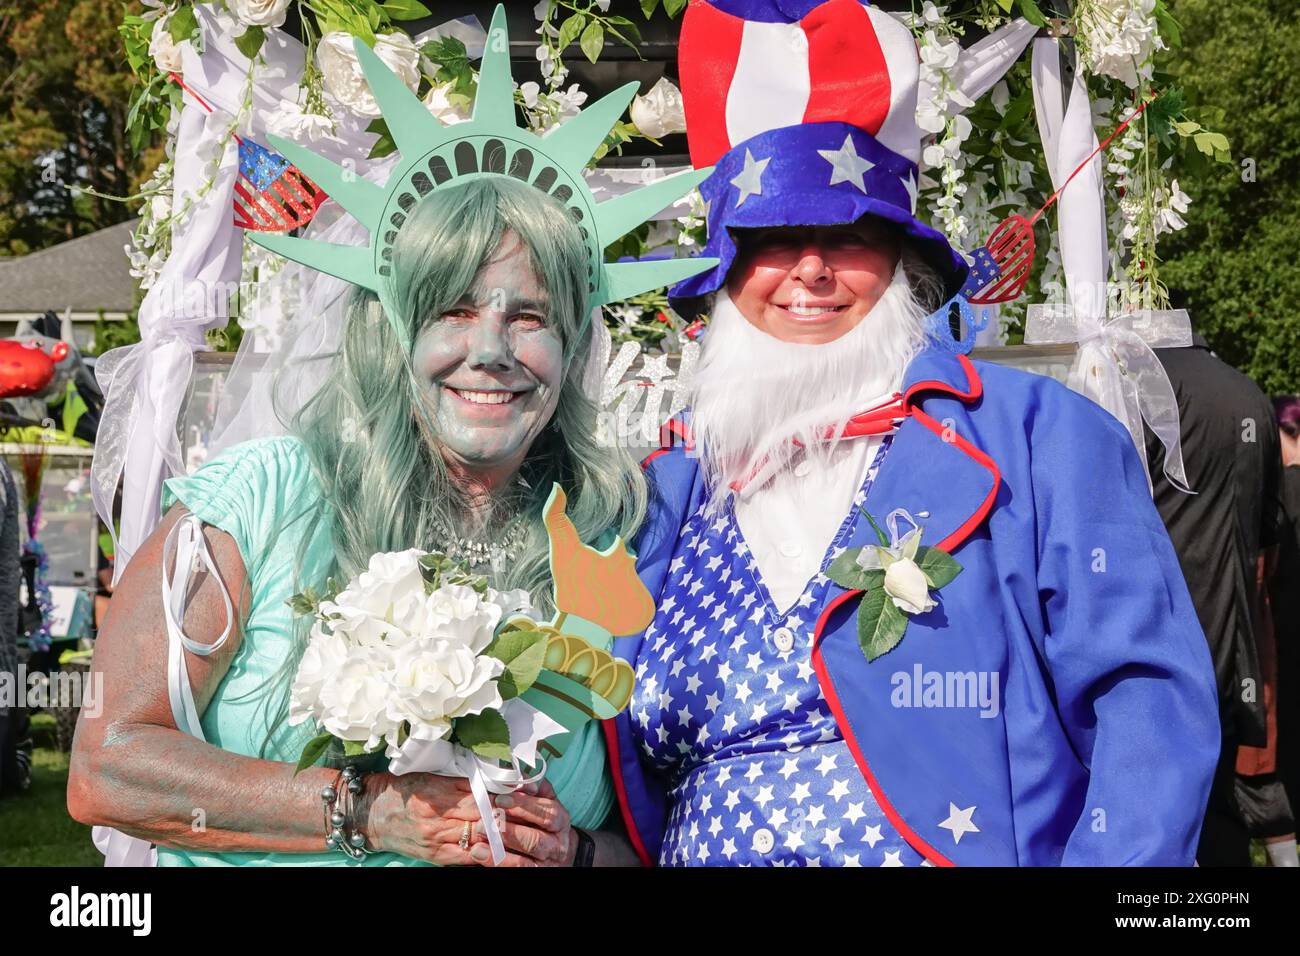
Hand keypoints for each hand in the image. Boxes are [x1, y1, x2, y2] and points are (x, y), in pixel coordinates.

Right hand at [359, 773, 574, 866]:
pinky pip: (468, 857)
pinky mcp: (437, 856)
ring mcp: (438, 839)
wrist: (372, 814)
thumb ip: (460, 776)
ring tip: (526, 833)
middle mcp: (439, 817)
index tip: (524, 790)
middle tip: (534, 814)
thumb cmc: (403, 788)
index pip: (478, 793)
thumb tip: (493, 774)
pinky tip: (504, 850)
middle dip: (508, 816)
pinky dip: (488, 854)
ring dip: (503, 836)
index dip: (503, 793)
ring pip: (479, 839)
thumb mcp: (430, 775)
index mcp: (438, 792)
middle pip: (482, 817)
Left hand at [468, 778, 575, 866]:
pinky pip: (515, 870)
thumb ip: (533, 791)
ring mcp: (544, 863)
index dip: (525, 806)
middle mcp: (556, 845)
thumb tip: (518, 777)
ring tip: (479, 836)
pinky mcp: (532, 873)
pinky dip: (495, 861)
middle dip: (510, 830)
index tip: (501, 799)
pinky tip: (478, 852)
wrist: (555, 853)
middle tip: (488, 819)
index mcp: (560, 821)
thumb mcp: (543, 802)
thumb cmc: (543, 822)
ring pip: (524, 861)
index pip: (547, 813)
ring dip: (499, 848)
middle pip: (535, 840)